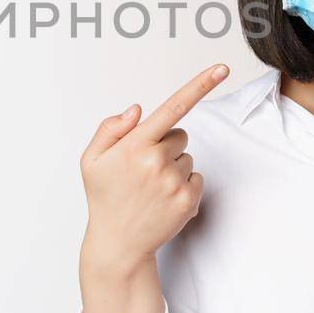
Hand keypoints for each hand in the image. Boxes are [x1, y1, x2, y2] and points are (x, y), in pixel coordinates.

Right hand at [79, 64, 227, 273]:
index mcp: (134, 145)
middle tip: (143, 168)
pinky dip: (183, 185)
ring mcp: (174, 182)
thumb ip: (110, 128)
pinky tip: (163, 199)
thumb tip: (137, 110)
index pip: (172, 107)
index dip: (199, 85)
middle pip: (179, 134)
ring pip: (187, 157)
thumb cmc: (104, 197)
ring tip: (151, 187)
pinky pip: (196, 177)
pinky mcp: (188, 200)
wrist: (118, 244)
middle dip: (165, 144)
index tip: (222, 68)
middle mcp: (157, 161)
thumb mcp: (91, 159)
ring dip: (173, 166)